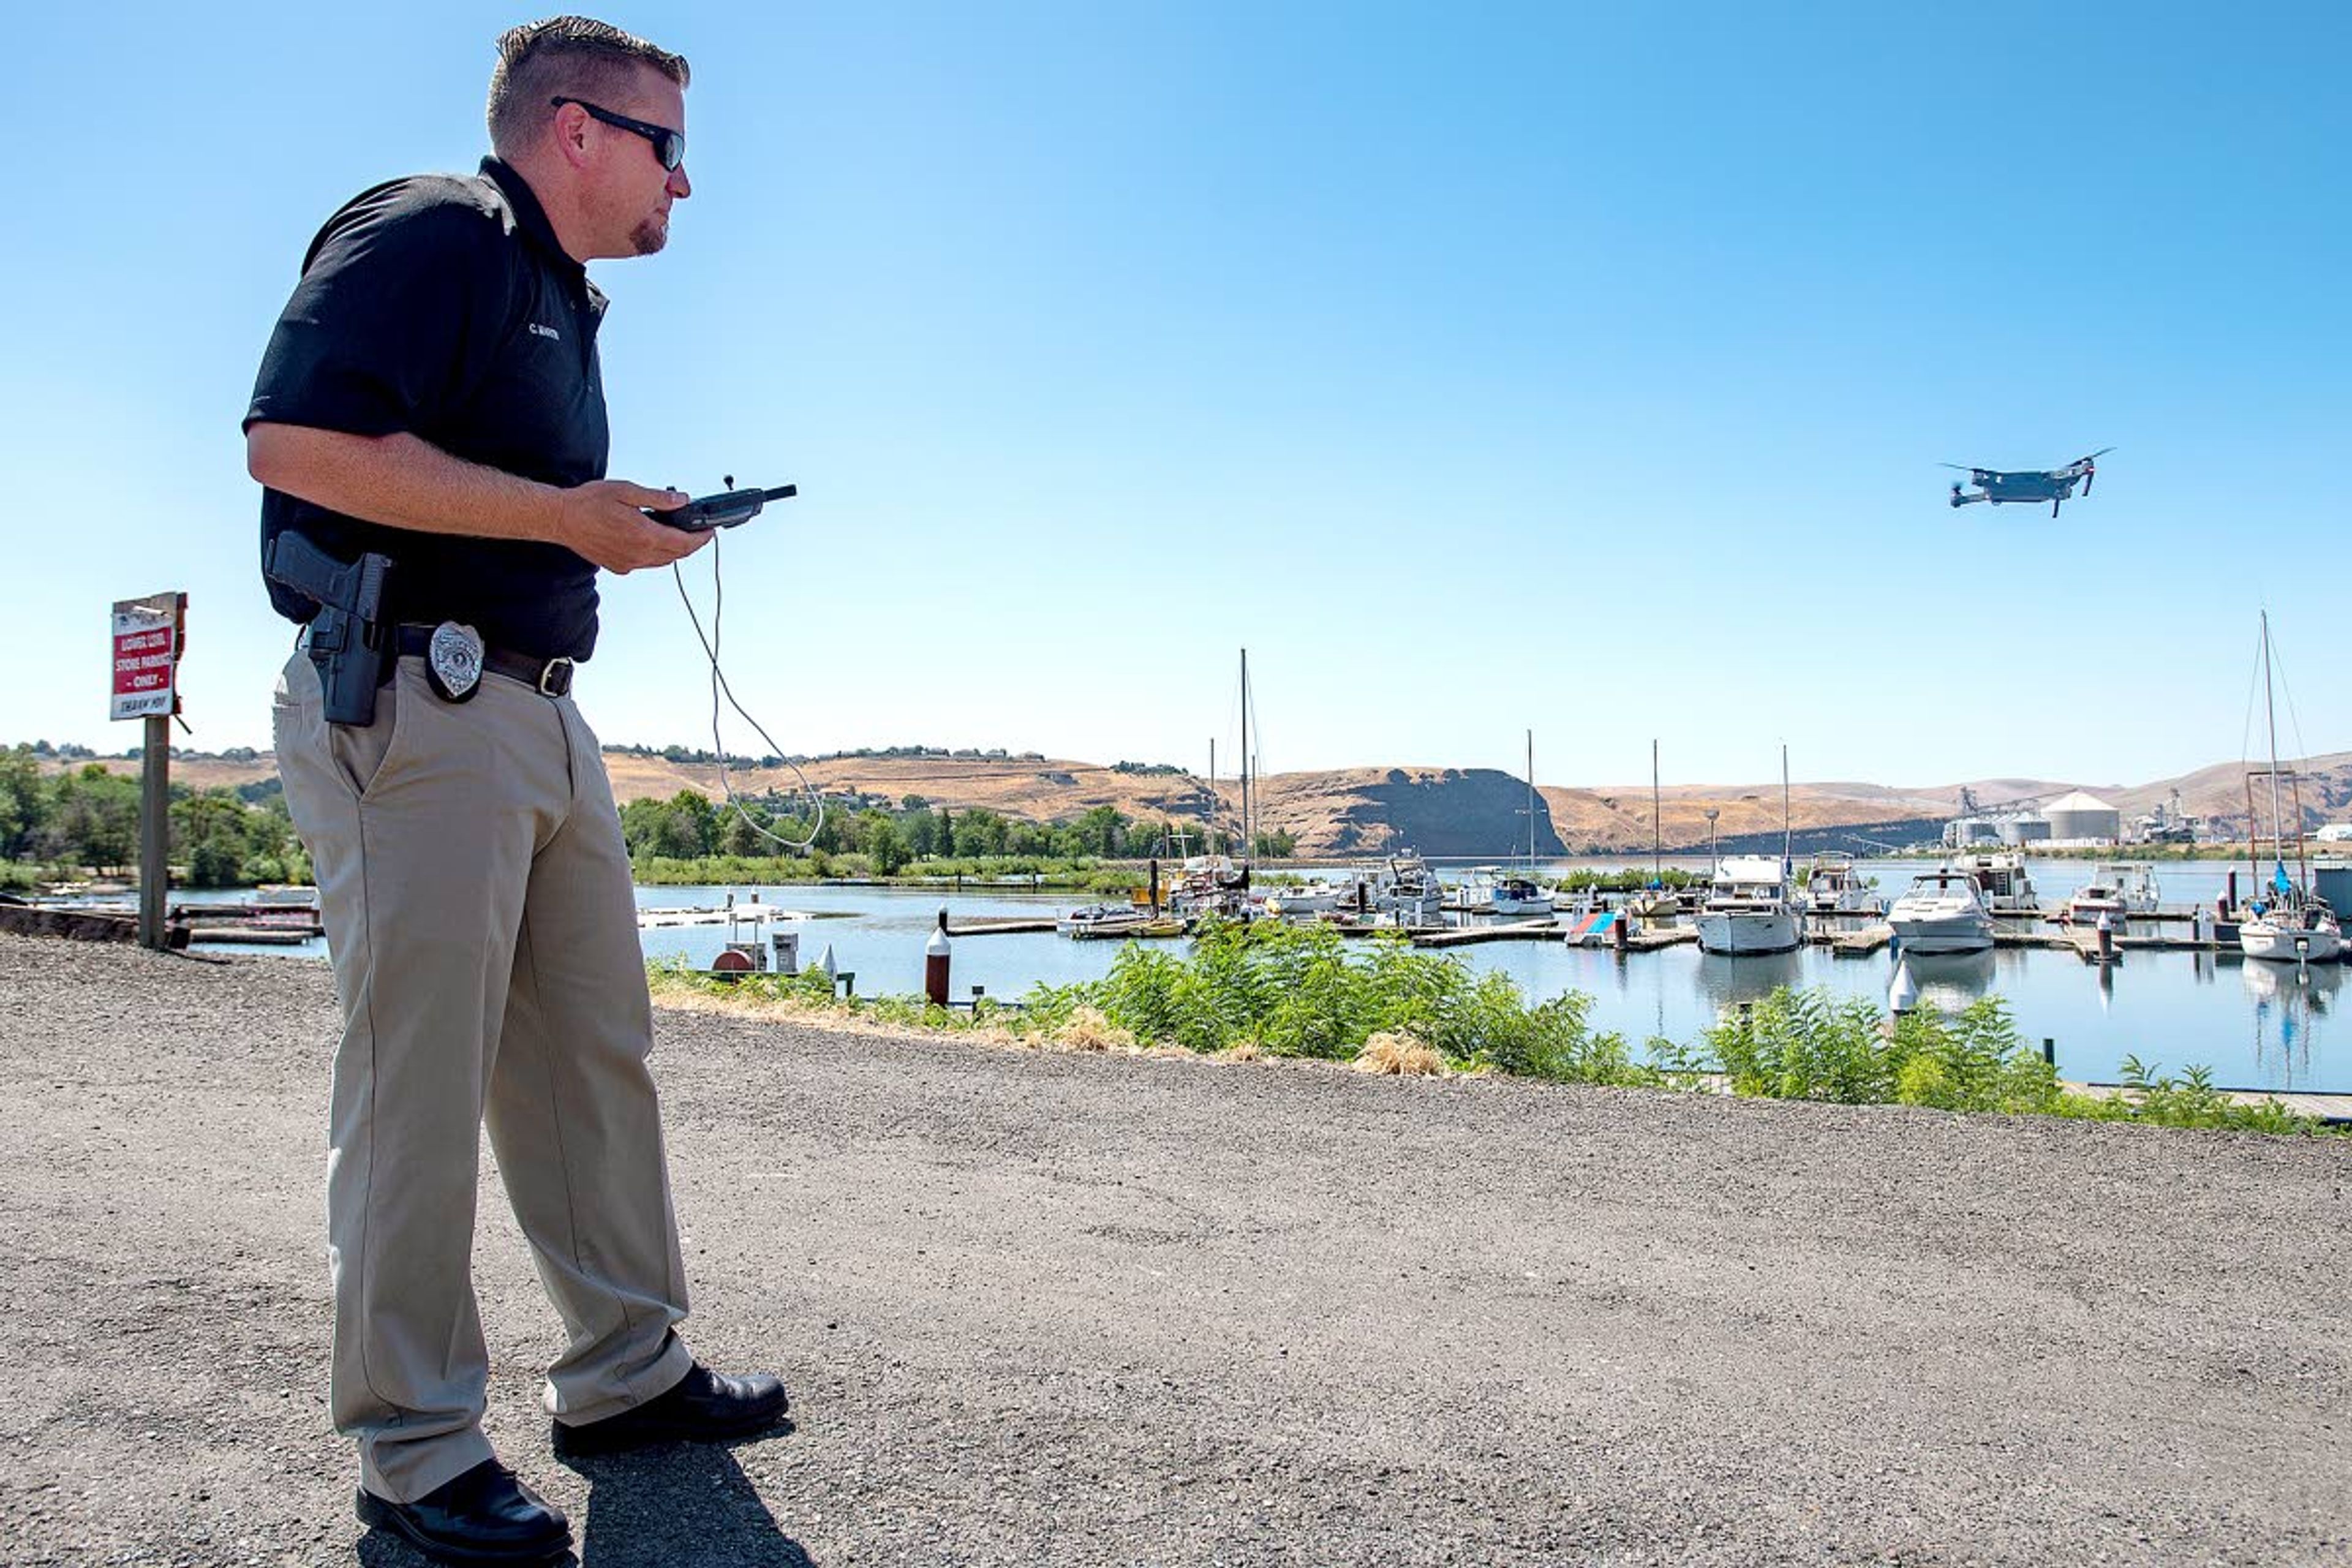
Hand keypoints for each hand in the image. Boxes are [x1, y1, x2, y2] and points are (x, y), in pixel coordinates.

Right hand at [553, 480, 712, 572]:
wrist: (560, 519)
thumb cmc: (588, 503)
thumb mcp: (627, 491)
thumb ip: (658, 498)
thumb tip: (680, 500)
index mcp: (644, 536)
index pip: (684, 543)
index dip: (701, 538)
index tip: (710, 532)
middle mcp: (638, 554)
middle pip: (677, 555)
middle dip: (691, 545)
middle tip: (699, 533)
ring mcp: (628, 563)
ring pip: (662, 562)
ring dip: (674, 551)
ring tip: (678, 535)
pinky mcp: (618, 566)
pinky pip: (646, 564)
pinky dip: (655, 555)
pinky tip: (651, 541)